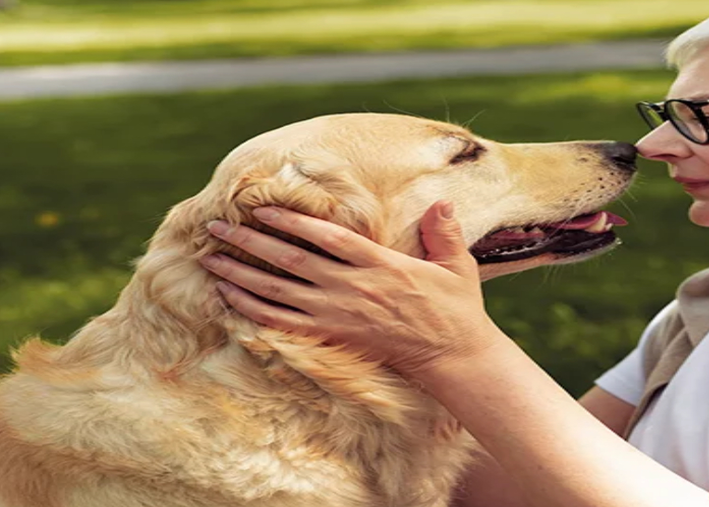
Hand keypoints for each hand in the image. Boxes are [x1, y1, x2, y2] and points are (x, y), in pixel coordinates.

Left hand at [199, 201, 505, 375]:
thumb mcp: (457, 265)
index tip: (261, 208)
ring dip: (241, 275)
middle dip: (249, 242)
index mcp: (380, 263)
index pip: (328, 236)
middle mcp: (353, 287)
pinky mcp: (334, 337)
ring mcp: (339, 315)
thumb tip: (442, 200)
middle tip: (216, 227)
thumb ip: (445, 231)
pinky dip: (253, 310)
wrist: (452, 356)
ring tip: (210, 259)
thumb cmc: (455, 308)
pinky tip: (230, 298)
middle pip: (291, 260)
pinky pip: (283, 324)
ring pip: (278, 292)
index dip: (293, 220)